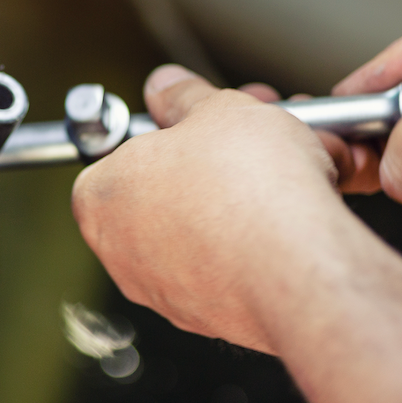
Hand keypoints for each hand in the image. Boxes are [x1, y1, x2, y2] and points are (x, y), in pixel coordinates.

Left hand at [72, 65, 360, 354]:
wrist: (301, 267)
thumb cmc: (250, 189)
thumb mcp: (216, 109)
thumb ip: (184, 96)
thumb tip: (167, 87)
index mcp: (100, 196)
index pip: (122, 153)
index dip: (172, 131)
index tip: (205, 122)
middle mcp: (120, 251)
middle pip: (168, 189)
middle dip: (215, 159)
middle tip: (253, 137)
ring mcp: (163, 289)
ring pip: (203, 227)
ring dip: (243, 195)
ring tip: (288, 169)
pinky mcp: (208, 315)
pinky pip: (232, 264)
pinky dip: (259, 238)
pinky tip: (295, 215)